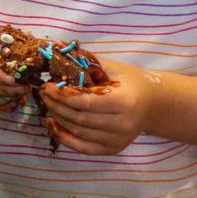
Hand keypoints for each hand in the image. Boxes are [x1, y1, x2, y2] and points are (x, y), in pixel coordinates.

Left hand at [38, 59, 153, 154]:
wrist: (153, 104)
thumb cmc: (132, 82)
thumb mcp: (113, 68)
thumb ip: (87, 61)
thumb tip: (59, 48)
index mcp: (124, 102)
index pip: (86, 102)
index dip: (63, 96)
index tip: (48, 86)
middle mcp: (122, 125)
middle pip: (80, 118)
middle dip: (57, 105)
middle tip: (43, 93)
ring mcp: (117, 140)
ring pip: (79, 132)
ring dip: (59, 118)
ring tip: (48, 104)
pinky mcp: (112, 149)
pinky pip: (82, 147)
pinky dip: (65, 137)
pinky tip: (53, 124)